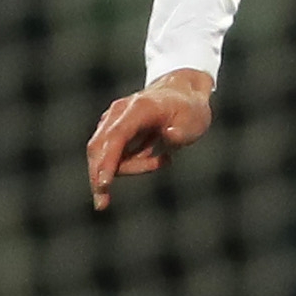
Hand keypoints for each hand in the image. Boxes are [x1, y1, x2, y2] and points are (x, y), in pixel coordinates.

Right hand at [86, 69, 212, 211]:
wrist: (182, 93)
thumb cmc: (189, 110)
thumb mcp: (195, 122)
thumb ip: (183, 133)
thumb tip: (170, 136)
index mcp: (139, 108)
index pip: (116, 136)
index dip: (107, 161)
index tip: (103, 185)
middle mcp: (119, 112)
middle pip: (100, 148)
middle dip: (102, 176)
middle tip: (105, 202)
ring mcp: (113, 120)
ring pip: (104, 155)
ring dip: (131, 167)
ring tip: (164, 160)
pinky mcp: (112, 130)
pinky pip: (111, 155)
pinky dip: (129, 164)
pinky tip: (156, 157)